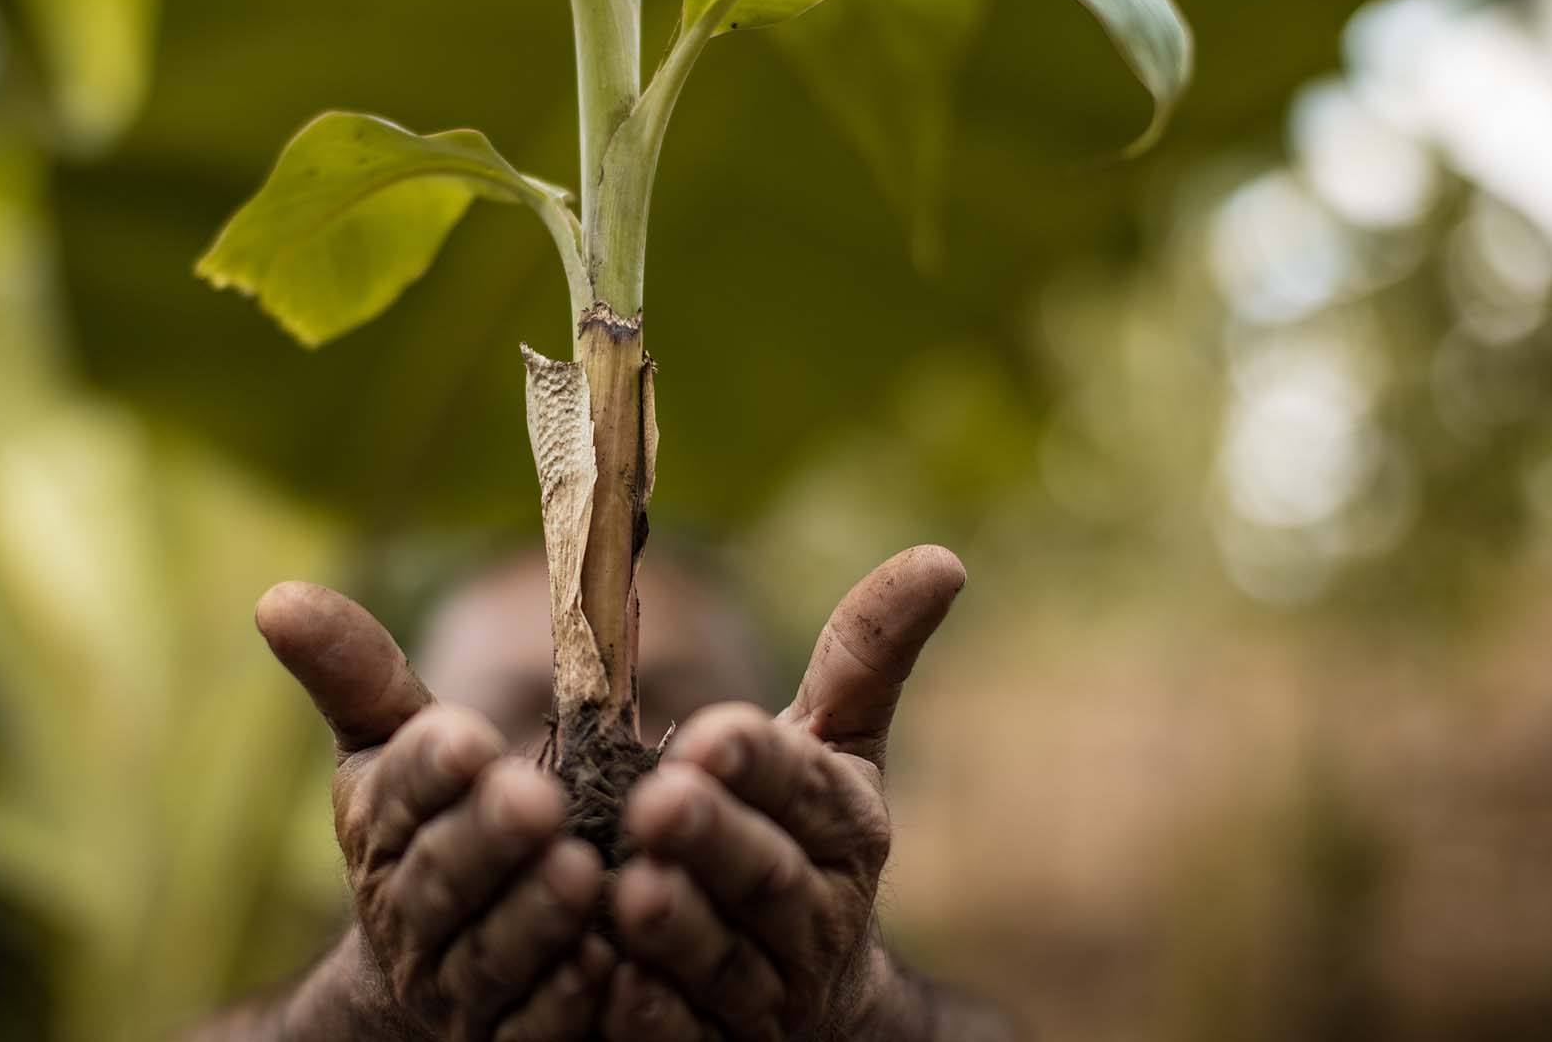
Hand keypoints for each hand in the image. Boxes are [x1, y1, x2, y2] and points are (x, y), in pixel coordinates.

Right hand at [257, 582, 614, 1040]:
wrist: (429, 982)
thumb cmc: (427, 830)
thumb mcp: (388, 747)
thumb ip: (356, 673)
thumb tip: (276, 596)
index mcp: (379, 831)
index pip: (396, 795)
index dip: (428, 769)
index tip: (466, 735)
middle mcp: (410, 916)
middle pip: (441, 880)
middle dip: (486, 840)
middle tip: (536, 799)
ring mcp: (459, 990)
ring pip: (492, 958)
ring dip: (535, 919)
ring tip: (585, 873)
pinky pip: (537, 1029)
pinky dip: (569, 1001)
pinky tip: (611, 963)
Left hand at [600, 546, 966, 1041]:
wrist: (815, 1004)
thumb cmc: (805, 841)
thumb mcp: (839, 751)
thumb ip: (865, 658)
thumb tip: (943, 558)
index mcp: (845, 829)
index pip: (806, 789)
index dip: (762, 766)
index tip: (714, 733)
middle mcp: (816, 914)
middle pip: (765, 876)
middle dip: (715, 840)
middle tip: (657, 802)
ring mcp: (767, 992)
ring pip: (722, 962)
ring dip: (678, 930)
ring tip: (628, 893)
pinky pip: (680, 1034)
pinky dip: (650, 1014)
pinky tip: (608, 982)